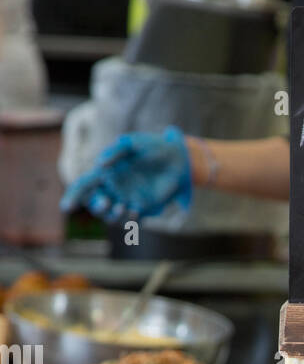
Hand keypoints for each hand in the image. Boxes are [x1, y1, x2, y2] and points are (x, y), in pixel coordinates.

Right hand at [61, 127, 192, 221]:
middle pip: (95, 205)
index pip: (84, 186)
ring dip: (112, 216)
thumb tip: (99, 165)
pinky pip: (131, 220)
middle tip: (107, 201)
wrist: (178, 159)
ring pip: (110, 217)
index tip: (66, 208)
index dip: (73, 196)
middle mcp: (114, 188)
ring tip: (122, 206)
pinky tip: (135, 210)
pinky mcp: (143, 208)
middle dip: (97, 207)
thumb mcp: (132, 143)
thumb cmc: (153, 147)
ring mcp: (127, 199)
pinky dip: (130, 219)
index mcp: (106, 172)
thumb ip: (115, 152)